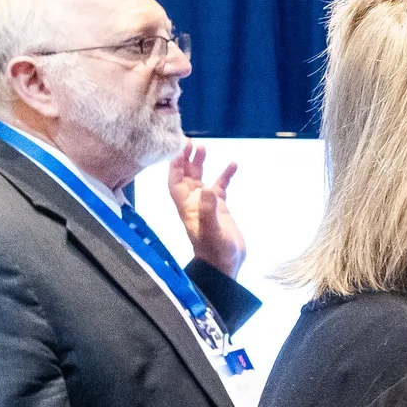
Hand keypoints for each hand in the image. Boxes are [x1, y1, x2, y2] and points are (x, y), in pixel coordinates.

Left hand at [167, 144, 244, 275]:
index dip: (174, 165)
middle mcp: (193, 203)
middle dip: (185, 159)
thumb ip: (208, 210)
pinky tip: (233, 165)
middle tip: (190, 141)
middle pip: (184, 176)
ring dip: (200, 164)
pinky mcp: (220, 208)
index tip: (178, 148)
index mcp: (186, 207)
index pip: (174, 181)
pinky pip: (220, 186)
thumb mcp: (213, 231)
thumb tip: (207, 188)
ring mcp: (206, 205)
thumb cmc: (216, 251)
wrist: (225, 266)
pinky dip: (225, 175)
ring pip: (199, 179)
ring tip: (204, 147)